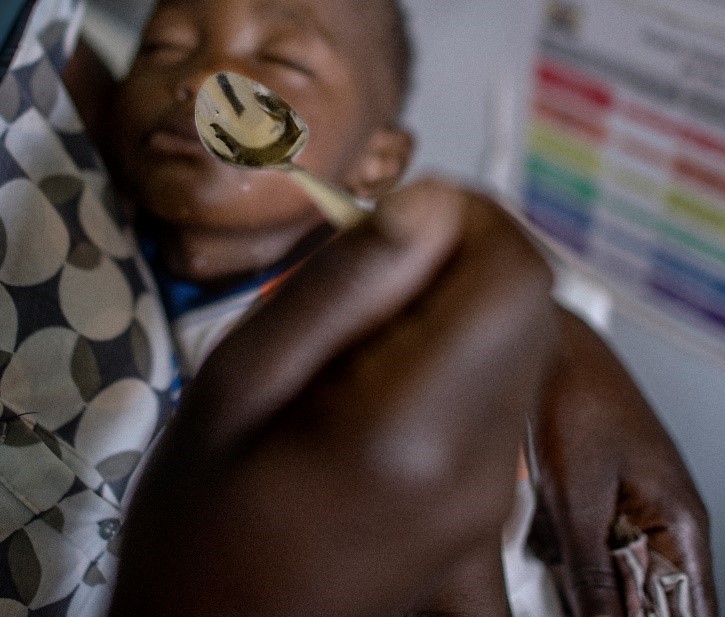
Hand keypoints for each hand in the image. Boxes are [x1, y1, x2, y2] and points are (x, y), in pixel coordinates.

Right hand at [110, 180, 556, 616]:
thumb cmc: (198, 521)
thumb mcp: (237, 383)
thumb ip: (339, 290)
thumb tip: (427, 203)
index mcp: (411, 429)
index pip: (516, 275)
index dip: (466, 218)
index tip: (385, 221)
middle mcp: (478, 464)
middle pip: (526, 304)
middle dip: (453, 259)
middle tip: (351, 280)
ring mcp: (490, 492)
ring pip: (516, 341)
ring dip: (446, 308)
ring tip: (343, 342)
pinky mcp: (485, 503)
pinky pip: (494, 389)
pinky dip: (444, 357)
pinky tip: (363, 385)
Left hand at [531, 309, 716, 616]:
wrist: (549, 345)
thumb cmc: (576, 401)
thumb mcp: (577, 500)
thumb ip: (591, 571)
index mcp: (682, 521)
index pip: (695, 609)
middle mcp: (666, 518)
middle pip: (654, 598)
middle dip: (617, 607)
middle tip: (579, 604)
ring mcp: (634, 506)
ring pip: (619, 573)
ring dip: (591, 584)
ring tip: (563, 559)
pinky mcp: (601, 496)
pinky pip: (594, 546)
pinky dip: (571, 555)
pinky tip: (546, 544)